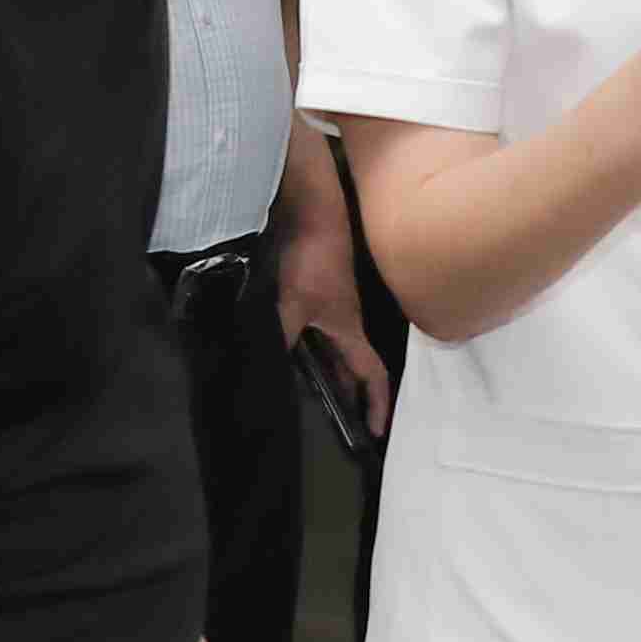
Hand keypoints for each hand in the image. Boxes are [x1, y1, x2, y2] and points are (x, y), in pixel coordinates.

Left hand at [277, 227, 390, 429]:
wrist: (311, 208)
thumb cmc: (310, 257)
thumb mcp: (290, 304)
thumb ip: (280, 337)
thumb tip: (264, 371)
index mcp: (349, 329)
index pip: (371, 374)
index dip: (376, 404)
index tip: (375, 432)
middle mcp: (345, 320)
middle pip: (351, 365)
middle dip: (349, 394)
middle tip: (340, 422)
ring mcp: (332, 304)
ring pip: (333, 347)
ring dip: (326, 369)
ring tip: (309, 393)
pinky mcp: (316, 289)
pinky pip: (317, 329)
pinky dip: (307, 346)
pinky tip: (285, 349)